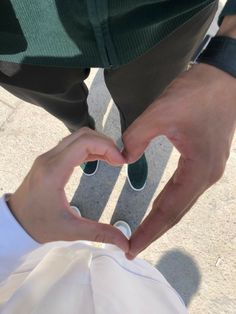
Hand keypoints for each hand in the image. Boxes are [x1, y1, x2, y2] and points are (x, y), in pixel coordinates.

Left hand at [8, 128, 128, 251]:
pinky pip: (72, 144)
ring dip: (98, 143)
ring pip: (77, 136)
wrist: (15, 222)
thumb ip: (99, 233)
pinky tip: (100, 158)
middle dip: (106, 143)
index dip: (107, 147)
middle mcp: (50, 158)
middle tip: (119, 159)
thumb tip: (124, 241)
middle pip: (83, 135)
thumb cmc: (38, 224)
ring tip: (112, 158)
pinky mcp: (49, 159)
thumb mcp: (70, 230)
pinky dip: (89, 147)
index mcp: (54, 171)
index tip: (120, 161)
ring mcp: (48, 157)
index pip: (84, 143)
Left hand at [123, 63, 235, 258]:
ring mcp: (208, 170)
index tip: (133, 249)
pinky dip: (169, 202)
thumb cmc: (196, 94)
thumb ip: (137, 137)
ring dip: (161, 218)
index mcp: (197, 171)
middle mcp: (205, 177)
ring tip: (142, 232)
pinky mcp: (205, 161)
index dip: (150, 230)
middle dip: (154, 231)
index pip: (169, 210)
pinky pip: (184, 189)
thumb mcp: (161, 112)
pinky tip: (157, 206)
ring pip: (180, 202)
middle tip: (133, 248)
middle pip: (176, 212)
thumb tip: (122, 157)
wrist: (225, 78)